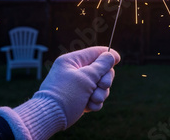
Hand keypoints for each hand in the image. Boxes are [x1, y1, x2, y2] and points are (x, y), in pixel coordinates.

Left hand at [0, 46, 119, 139]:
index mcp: (72, 61)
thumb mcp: (86, 77)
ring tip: (92, 100)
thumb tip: (110, 55)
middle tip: (102, 86)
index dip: (108, 55)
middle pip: (100, 70)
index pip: (94, 52)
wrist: (51, 117)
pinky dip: (94, 102)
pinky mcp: (79, 98)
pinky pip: (94, 96)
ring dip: (100, 94)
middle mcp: (75, 71)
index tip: (118, 59)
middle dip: (104, 80)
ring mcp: (77, 85)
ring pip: (99, 85)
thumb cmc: (66, 94)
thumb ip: (101, 66)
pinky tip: (88, 106)